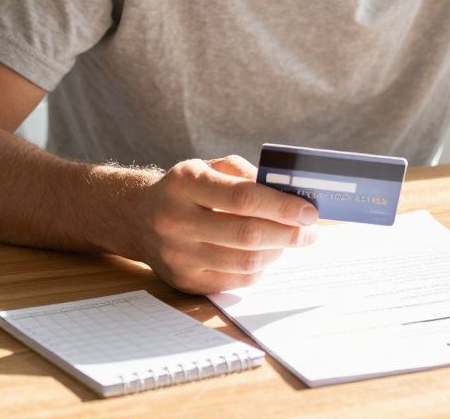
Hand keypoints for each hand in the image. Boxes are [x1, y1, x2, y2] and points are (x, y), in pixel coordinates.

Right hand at [125, 155, 318, 293]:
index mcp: (185, 183)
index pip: (243, 198)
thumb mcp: (210, 167)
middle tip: (311, 232)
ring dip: (277, 252)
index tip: (309, 211)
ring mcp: (177, 255)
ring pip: (244, 262)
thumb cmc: (187, 189)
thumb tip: (290, 195)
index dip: (282, 206)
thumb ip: (248, 175)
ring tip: (289, 241)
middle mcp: (176, 220)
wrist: (138, 218)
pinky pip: (235, 281)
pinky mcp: (184, 281)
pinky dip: (259, 268)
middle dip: (288, 234)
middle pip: (246, 234)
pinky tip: (265, 254)